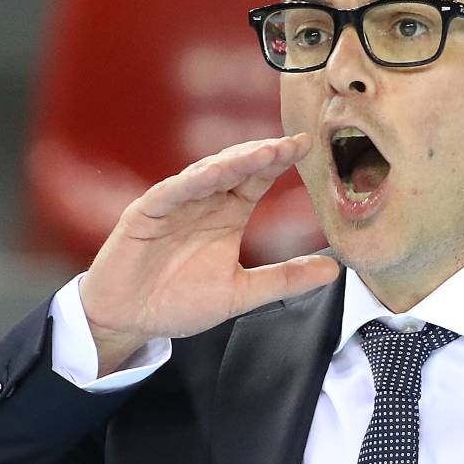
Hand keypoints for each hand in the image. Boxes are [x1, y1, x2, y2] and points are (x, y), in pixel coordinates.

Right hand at [79, 134, 339, 371]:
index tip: (307, 146)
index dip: (280, 161)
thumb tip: (333, 270)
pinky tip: (213, 173)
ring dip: (234, 161)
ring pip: (206, 173)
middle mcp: (203, 202)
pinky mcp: (146, 213)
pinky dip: (191, 182)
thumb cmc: (178, 301)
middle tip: (292, 144)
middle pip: (236, 168)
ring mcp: (174, 204)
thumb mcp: (241, 293)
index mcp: (227, 214)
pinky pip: (170, 192)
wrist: (130, 319)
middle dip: (264, 154)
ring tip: (263, 152)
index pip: (258, 179)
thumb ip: (284, 280)